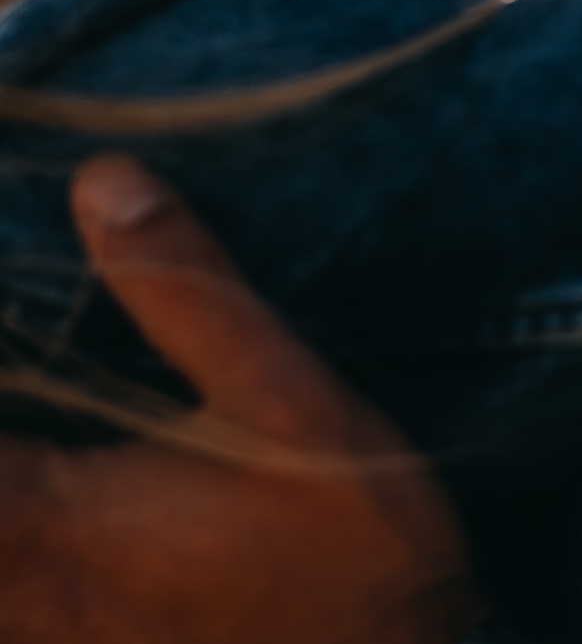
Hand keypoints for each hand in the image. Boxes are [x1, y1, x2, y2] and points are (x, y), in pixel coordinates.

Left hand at [0, 155, 488, 643]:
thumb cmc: (352, 552)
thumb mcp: (291, 401)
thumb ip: (189, 292)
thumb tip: (102, 178)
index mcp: (52, 515)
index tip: (10, 304)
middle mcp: (25, 591)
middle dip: (3, 426)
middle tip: (37, 362)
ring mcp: (47, 640)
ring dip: (9, 483)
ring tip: (49, 423)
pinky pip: (18, 604)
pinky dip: (25, 549)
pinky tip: (61, 512)